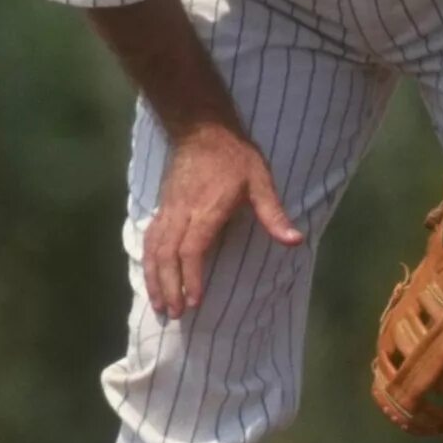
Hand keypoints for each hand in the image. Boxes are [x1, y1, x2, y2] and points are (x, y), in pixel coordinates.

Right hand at [145, 123, 302, 318]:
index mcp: (206, 209)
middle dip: (169, 287)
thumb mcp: (260, 180)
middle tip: (175, 315)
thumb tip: (294, 240)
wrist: (202, 128)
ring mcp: (169, 210)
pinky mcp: (163, 207)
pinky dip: (148, 262)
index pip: (192, 249)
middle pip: (168, 255)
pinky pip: (150, 239)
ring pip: (154, 250)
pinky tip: (150, 279)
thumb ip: (273, 213)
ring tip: (159, 306)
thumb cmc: (235, 156)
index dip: (191, 276)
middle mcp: (182, 213)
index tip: (194, 301)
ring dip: (155, 279)